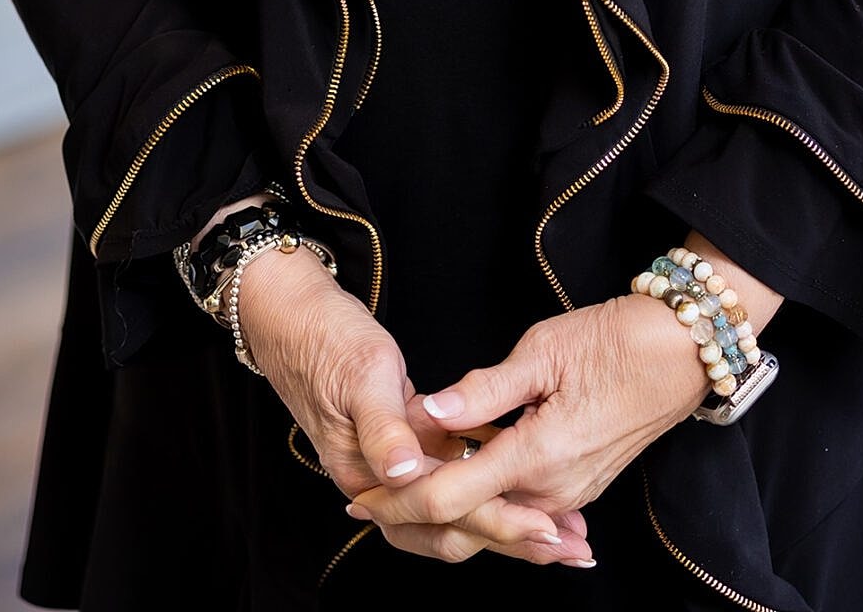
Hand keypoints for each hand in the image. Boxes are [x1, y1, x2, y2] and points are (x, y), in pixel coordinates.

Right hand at [233, 249, 590, 566]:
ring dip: (508, 523)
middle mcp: (383, 483)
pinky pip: (454, 480)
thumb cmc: (326, 339)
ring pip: (458, 512)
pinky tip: (528, 488)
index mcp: (367, 474)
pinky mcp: (408, 446)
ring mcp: (396, 466)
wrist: (292, 316)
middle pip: (453, 529)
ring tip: (562, 533)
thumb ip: (384, 427)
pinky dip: (491, 489)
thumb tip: (405, 471)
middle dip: (512, 539)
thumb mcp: (360, 375)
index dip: (494, 521)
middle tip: (569, 547)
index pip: (441, 514)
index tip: (542, 529)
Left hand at [349, 253, 784, 561]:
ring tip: (400, 493)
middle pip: (470, 518)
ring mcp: (573, 491)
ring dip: (449, 505)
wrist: (684, 350)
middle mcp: (554, 488)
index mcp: (538, 456)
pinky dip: (485, 499)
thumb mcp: (543, 350)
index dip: (400, 502)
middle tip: (366, 503)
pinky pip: (523, 505)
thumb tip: (428, 414)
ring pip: (496, 514)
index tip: (359, 498)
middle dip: (414, 513)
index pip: (451, 496)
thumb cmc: (617, 339)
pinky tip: (459, 485)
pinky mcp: (583, 483)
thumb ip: (482, 391)